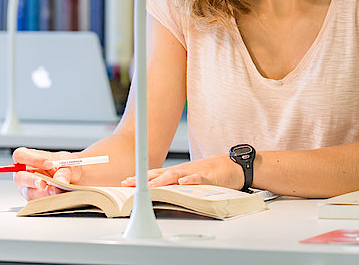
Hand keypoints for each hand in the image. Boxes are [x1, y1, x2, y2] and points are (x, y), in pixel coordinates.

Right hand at [11, 147, 82, 200]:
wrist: (76, 178)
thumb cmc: (67, 166)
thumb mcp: (69, 164)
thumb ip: (63, 172)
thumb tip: (59, 181)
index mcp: (31, 158)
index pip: (21, 155)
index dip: (32, 160)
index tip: (49, 163)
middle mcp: (26, 173)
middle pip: (19, 177)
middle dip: (32, 180)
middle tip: (44, 182)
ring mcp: (28, 188)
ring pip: (29, 192)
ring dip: (44, 192)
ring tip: (57, 190)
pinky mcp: (35, 199)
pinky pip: (37, 203)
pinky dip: (48, 200)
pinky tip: (57, 196)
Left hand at [120, 154, 242, 189]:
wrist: (233, 166)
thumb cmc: (211, 173)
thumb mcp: (190, 178)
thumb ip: (176, 184)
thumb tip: (160, 192)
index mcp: (179, 172)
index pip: (156, 175)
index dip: (141, 178)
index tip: (125, 182)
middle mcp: (184, 171)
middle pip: (161, 174)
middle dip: (144, 179)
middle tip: (129, 184)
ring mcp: (196, 172)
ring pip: (177, 175)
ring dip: (162, 181)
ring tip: (150, 186)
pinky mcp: (210, 177)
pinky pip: (199, 178)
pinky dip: (191, 180)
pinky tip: (184, 182)